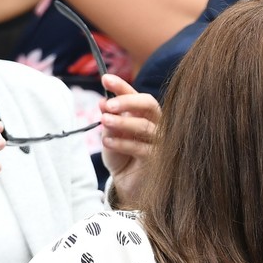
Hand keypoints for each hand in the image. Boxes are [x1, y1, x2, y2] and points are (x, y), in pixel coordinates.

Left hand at [98, 74, 160, 207]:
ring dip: (123, 122)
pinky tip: (107, 141)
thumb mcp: (110, 133)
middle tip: (108, 104)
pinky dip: (122, 143)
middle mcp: (156, 124)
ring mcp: (159, 142)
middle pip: (150, 105)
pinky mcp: (158, 159)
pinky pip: (141, 148)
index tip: (105, 79)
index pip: (136, 95)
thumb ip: (109, 118)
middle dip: (128, 101)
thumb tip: (103, 102)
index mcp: (144, 114)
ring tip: (104, 121)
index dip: (122, 86)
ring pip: (146, 126)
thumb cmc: (121, 155)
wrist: (127, 183)